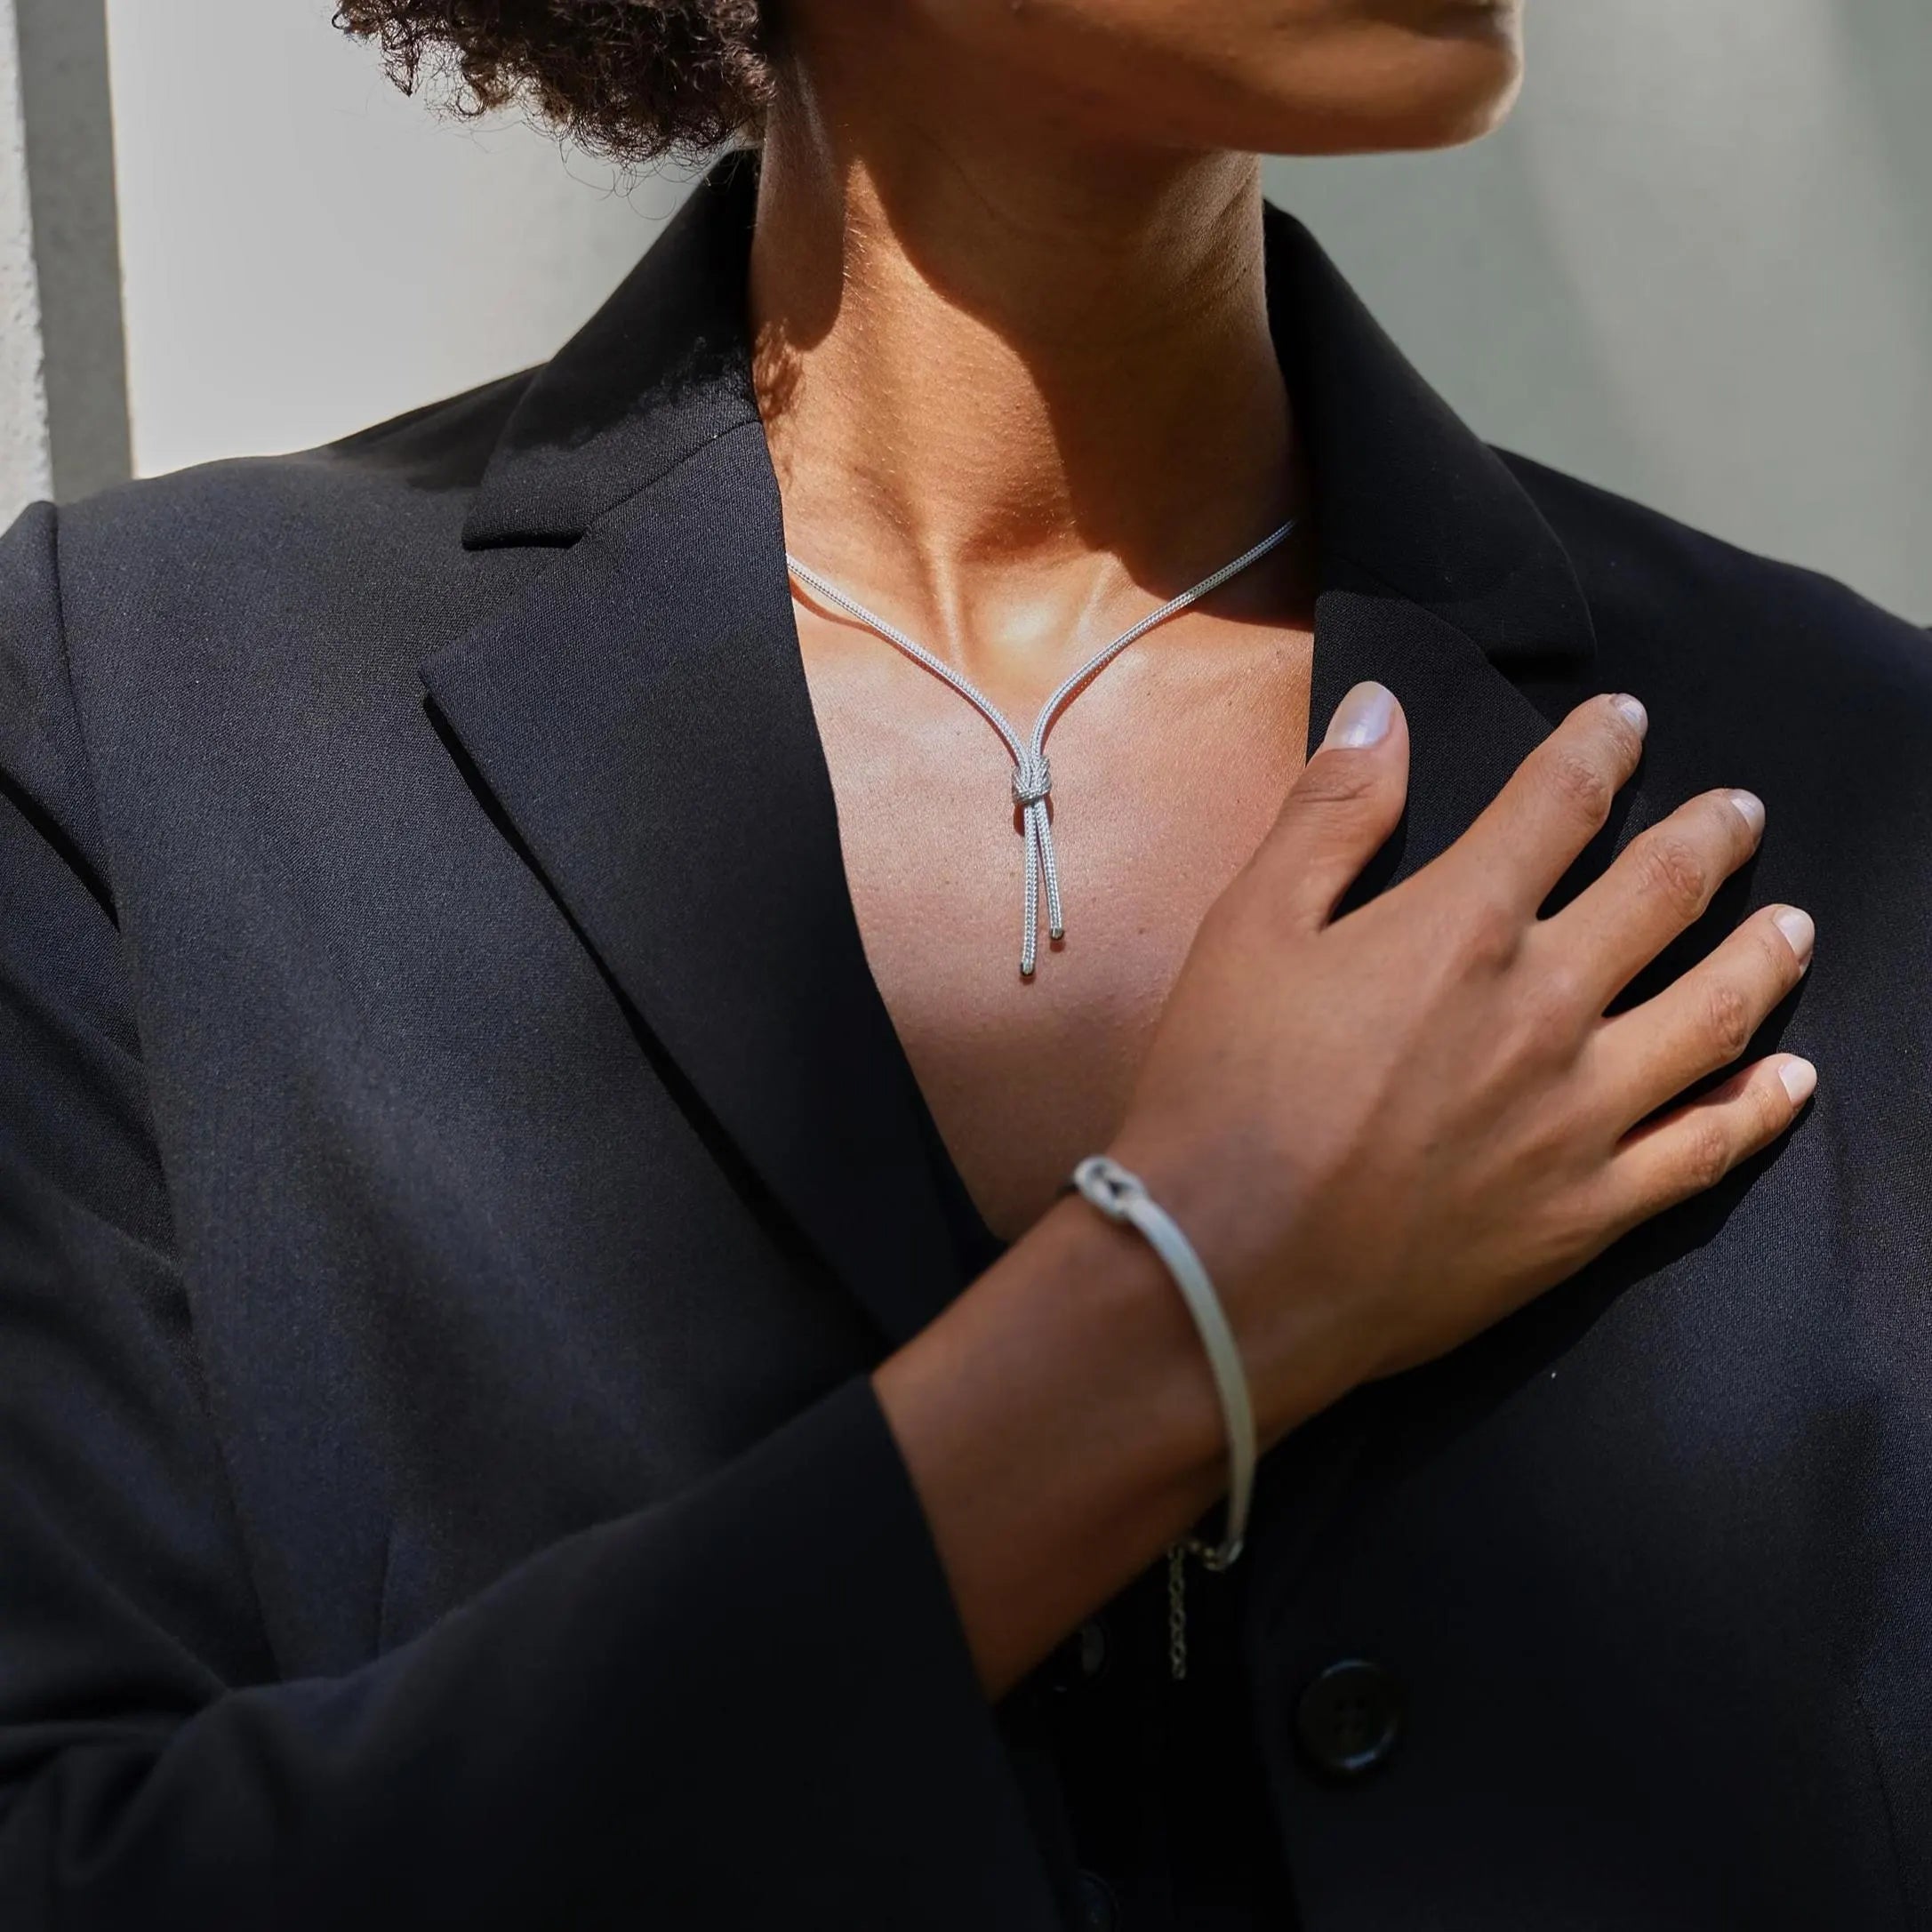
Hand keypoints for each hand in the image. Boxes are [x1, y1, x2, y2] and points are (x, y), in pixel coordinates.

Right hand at [1111, 683, 1814, 1440]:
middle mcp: (1546, 1008)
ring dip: (1764, 957)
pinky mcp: (1586, 1212)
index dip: (1599, 747)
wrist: (1226, 1268)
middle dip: (1710, 837)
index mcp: (1462, 925)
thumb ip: (1329, 814)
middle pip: (1665, 893)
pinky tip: (1790, 1080)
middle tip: (1741, 813)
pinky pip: (1704, 1151)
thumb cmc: (1220, 1092)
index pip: (1559, 801)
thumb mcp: (1247, 928)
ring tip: (1794, 925)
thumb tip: (1382, 709)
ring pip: (1714, 1013)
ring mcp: (1580, 1116)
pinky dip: (1759, 1107)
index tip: (1626, 722)